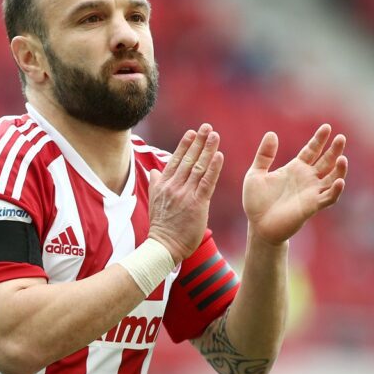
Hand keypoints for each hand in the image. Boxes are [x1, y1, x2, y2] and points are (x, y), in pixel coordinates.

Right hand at [148, 124, 223, 263]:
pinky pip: (207, 182)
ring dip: (208, 149)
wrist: (163, 246)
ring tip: (214, 135)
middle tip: (206, 127)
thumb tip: (154, 170)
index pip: (175, 160)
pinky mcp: (197, 204)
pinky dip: (214, 168)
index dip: (185, 145)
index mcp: (163, 184)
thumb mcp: (154, 202)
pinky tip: (219, 155)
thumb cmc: (161, 227)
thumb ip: (155, 184)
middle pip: (188, 159)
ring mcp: (185, 194)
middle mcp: (173, 186)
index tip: (192, 133)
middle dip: (198, 142)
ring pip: (199, 167)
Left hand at [243, 124, 346, 244]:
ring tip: (343, 158)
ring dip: (339, 169)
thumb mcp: (255, 174)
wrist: (258, 226)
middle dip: (334, 150)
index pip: (311, 151)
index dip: (319, 139)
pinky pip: (328, 198)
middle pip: (326, 161)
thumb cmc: (256, 201)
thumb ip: (264, 155)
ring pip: (332, 178)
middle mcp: (307, 179)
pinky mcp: (311, 206)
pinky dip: (335, 190)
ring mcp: (311, 192)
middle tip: (341, 137)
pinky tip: (339, 181)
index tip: (326, 127)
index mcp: (295, 169)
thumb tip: (272, 133)